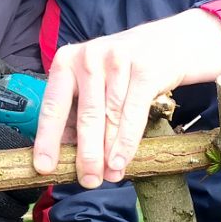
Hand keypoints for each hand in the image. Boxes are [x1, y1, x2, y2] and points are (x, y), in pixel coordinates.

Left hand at [31, 9, 220, 187]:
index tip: (43, 167)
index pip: (53, 105)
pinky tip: (121, 161)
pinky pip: (132, 113)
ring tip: (108, 177)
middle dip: (85, 154)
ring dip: (108, 153)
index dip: (47, 139)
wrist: (177, 40)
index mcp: (67, 60)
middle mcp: (89, 56)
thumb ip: (79, 108)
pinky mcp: (145, 68)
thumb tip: (64, 150)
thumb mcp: (97, 80)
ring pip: (109, 118)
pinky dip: (126, 142)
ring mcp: (117, 60)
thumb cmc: (128, 68)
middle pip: (84, 115)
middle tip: (87, 181)